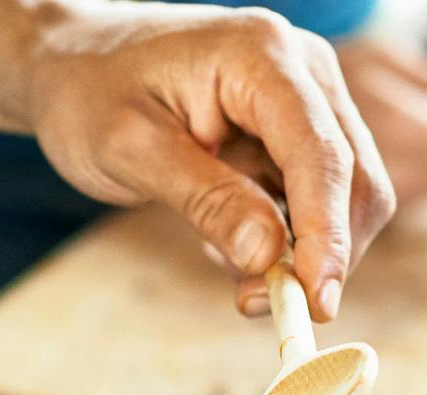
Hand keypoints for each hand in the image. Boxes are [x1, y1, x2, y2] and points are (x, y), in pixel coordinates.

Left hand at [0, 0, 394, 320]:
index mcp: (260, 55)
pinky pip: (318, 202)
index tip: (317, 301)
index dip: (326, 232)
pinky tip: (236, 249)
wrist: (72, 65)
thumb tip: (268, 256)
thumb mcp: (129, 149)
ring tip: (243, 288)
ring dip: (309, 257)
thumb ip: (204, 200)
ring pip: (348, 196)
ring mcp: (307, 100)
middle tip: (265, 308)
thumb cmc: (87, 92)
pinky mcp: (297, 134)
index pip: (319, 152)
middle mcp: (302, 70)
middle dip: (324, 254)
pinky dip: (292, 244)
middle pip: (354, 177)